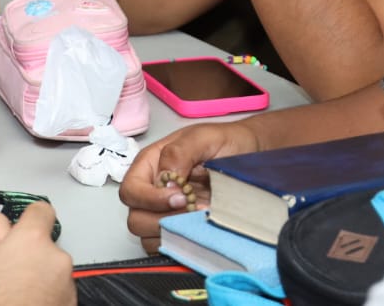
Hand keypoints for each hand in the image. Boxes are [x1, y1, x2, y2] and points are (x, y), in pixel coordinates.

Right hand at [0, 202, 73, 305]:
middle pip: (44, 250)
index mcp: (31, 242)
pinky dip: (40, 304)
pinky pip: (54, 299)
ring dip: (34, 285)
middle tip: (1, 279)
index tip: (19, 229)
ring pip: (50, 277)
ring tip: (8, 302)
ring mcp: (67, 291)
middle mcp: (57, 262)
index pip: (40, 211)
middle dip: (26, 260)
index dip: (28, 219)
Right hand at [120, 122, 260, 252]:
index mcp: (151, 165)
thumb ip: (180, 152)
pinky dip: (183, 243)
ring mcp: (166, 213)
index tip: (179, 198)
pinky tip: (202, 230)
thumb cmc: (226, 142)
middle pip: (135, 218)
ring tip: (201, 219)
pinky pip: (169, 246)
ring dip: (174, 233)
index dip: (149, 199)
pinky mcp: (181, 228)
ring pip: (149, 237)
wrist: (251, 154)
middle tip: (193, 210)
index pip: (131, 190)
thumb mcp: (204, 137)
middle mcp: (153, 191)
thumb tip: (166, 180)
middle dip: (161, 220)